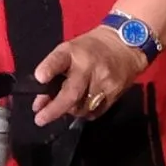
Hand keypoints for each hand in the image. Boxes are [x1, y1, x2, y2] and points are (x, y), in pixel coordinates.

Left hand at [32, 28, 148, 126]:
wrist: (125, 47)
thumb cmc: (91, 49)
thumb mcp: (68, 52)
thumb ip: (52, 73)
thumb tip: (40, 102)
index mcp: (73, 52)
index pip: (59, 59)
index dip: (49, 69)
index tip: (40, 78)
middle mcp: (89, 66)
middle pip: (72, 93)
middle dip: (55, 109)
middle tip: (41, 119)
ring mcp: (104, 81)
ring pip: (83, 107)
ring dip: (70, 111)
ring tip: (65, 106)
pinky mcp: (115, 93)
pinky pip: (95, 111)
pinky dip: (85, 112)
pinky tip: (82, 105)